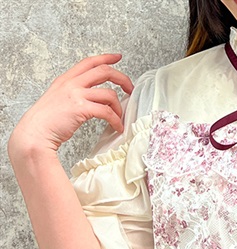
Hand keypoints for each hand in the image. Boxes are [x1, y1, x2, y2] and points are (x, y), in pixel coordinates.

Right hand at [8, 53, 133, 154]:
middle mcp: (72, 83)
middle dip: (122, 78)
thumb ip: (73, 95)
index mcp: (66, 80)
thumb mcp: (58, 100)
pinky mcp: (80, 109)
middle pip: (104, 71)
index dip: (106, 58)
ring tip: (120, 118)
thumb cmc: (46, 122)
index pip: (89, 62)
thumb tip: (91, 100)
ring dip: (118, 107)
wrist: (35, 133)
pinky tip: (117, 127)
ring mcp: (76, 95)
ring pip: (109, 94)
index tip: (118, 57)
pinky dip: (115, 120)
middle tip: (130, 88)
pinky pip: (106, 112)